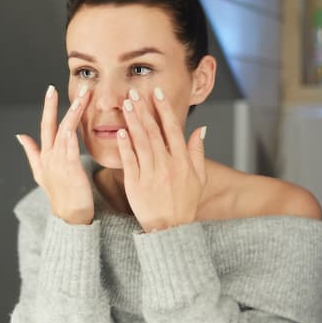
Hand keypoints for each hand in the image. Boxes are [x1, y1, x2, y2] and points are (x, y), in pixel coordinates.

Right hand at [16, 84, 93, 224]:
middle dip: (55, 105)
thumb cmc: (60, 194)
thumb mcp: (40, 172)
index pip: (45, 125)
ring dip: (72, 115)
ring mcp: (59, 163)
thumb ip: (31, 152)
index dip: (48, 107)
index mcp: (45, 155)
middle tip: (60, 87)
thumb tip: (20, 135)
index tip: (51, 89)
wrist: (69, 215)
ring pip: (65, 133)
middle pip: (52, 126)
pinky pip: (70, 152)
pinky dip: (70, 140)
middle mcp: (50, 156)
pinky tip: (73, 128)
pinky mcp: (70, 171)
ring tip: (81, 99)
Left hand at [116, 88, 206, 231]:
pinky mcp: (135, 184)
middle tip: (134, 92)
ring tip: (126, 105)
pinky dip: (125, 146)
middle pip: (154, 131)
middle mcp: (167, 165)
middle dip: (143, 110)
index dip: (164, 109)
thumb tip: (201, 129)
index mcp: (182, 161)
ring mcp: (151, 174)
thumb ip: (198, 152)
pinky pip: (130, 161)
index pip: (173, 129)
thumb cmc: (184, 203)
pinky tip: (120, 133)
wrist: (170, 229)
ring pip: (141, 142)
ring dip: (133, 122)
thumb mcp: (199, 178)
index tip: (156, 93)